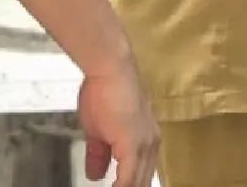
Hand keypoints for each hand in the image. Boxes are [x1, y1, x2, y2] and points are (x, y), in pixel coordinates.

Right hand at [78, 61, 158, 186]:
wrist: (110, 71)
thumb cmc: (104, 94)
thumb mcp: (98, 131)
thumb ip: (99, 154)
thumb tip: (95, 175)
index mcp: (146, 142)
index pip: (141, 176)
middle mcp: (150, 146)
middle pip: (143, 182)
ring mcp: (144, 146)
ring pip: (138, 182)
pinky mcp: (133, 147)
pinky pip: (129, 179)